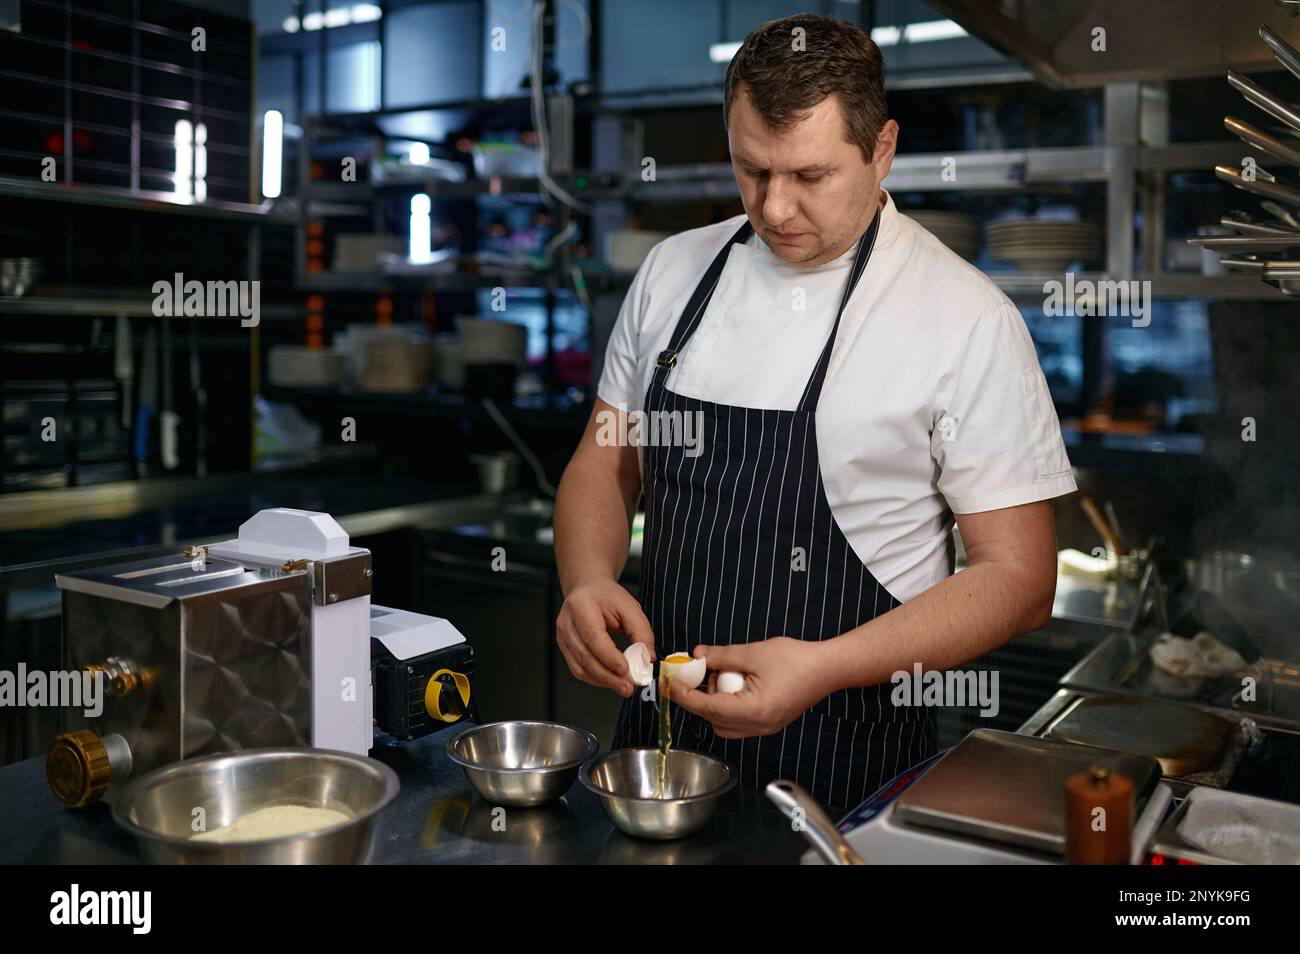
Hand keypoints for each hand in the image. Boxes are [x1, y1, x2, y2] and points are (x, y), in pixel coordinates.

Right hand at [556, 577, 654, 697]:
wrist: (588, 590)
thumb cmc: (608, 597)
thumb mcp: (630, 607)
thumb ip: (641, 631)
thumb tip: (648, 658)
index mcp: (581, 605)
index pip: (593, 636)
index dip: (608, 656)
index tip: (626, 670)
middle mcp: (566, 622)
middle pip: (585, 655)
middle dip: (608, 675)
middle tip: (628, 687)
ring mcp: (562, 636)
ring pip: (580, 667)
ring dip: (603, 681)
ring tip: (623, 687)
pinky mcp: (565, 648)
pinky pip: (578, 669)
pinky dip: (595, 679)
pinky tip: (610, 681)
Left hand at [669, 638, 835, 737]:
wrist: (828, 668)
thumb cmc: (797, 659)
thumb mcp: (754, 652)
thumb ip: (722, 656)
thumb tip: (697, 655)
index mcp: (754, 711)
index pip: (709, 709)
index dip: (687, 697)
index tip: (672, 684)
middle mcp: (758, 726)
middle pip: (714, 721)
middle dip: (701, 699)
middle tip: (698, 674)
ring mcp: (764, 728)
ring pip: (725, 724)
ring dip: (715, 703)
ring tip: (724, 676)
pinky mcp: (768, 723)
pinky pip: (738, 721)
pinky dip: (729, 705)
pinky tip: (735, 683)